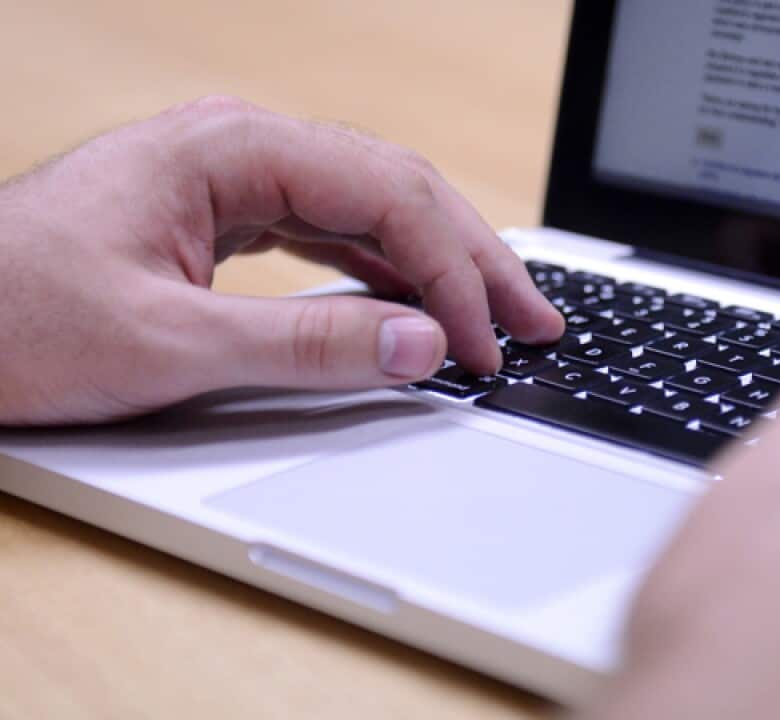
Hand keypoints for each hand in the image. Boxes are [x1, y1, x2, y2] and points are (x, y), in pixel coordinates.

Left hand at [0, 97, 562, 425]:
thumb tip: (419, 342)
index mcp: (229, 150)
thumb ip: (305, 344)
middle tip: (533, 321)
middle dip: (471, 258)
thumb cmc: (11, 319)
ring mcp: (234, 181)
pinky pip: (333, 233)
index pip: (386, 194)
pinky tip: (417, 304)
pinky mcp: (225, 218)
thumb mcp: (167, 344)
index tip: (484, 343)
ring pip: (372, 208)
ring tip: (496, 316)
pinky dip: (386, 271)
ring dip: (438, 264)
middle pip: (395, 188)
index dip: (452, 272)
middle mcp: (240, 150)